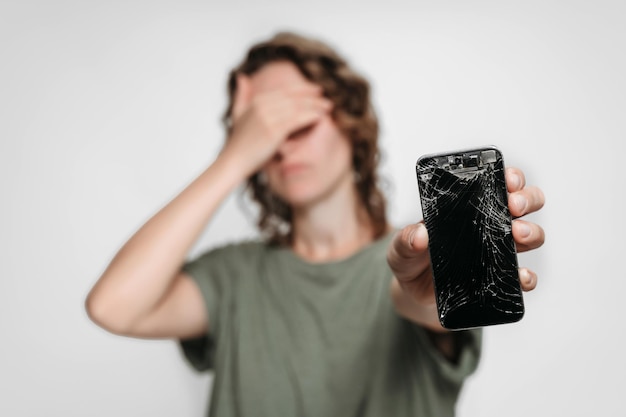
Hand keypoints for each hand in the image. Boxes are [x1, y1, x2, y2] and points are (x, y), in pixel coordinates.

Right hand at [221, 74, 331, 176]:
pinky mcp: (274, 130)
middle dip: (312, 96)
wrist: (233, 162)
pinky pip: (297, 120)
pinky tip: (321, 116)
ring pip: (298, 107)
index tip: (317, 89)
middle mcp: (262, 105)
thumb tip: (242, 76)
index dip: (303, 89)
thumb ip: (241, 95)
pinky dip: (311, 116)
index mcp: (256, 100)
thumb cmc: (237, 144)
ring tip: (328, 107)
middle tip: (327, 98)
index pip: (285, 90)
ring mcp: (268, 117)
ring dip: (315, 105)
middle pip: (294, 97)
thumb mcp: (237, 114)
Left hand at [388, 167, 544, 313]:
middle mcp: (490, 224)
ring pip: (532, 234)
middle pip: (525, 202)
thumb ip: (406, 239)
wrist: (415, 293)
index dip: (509, 176)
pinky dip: (527, 276)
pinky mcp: (501, 278)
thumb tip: (421, 235)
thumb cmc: (411, 261)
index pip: (497, 182)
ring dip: (531, 231)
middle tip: (512, 206)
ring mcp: (498, 251)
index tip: (506, 178)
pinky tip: (521, 276)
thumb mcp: (401, 248)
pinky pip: (524, 276)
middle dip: (526, 198)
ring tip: (516, 234)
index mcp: (468, 206)